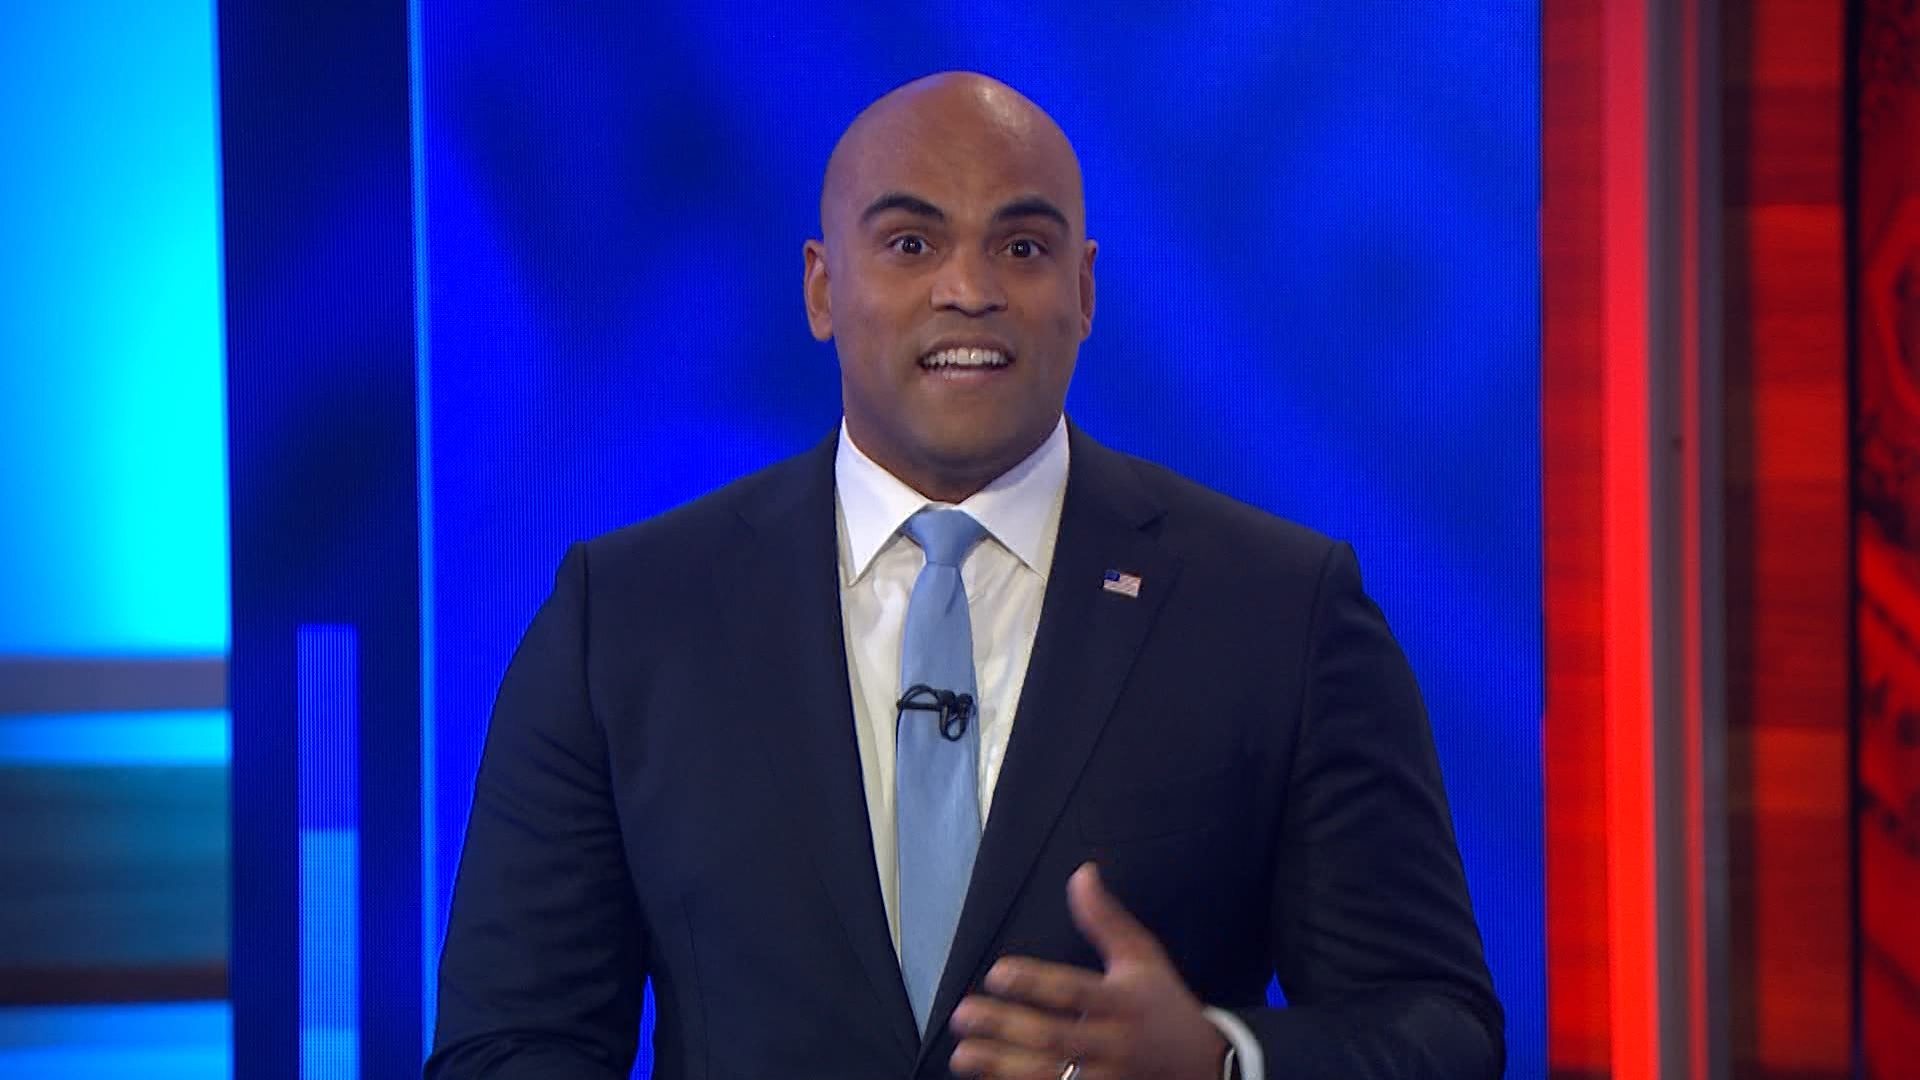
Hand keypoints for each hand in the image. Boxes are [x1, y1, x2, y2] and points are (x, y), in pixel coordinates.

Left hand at [948, 863, 1227, 1079]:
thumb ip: (1106, 920)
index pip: (1074, 991)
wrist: (1206, 1067)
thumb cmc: (1165, 1007)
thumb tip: (1081, 874)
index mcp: (1122, 1002)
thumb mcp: (1143, 958)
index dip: (1034, 983)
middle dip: (1005, 1028)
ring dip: (1002, 1068)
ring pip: (1050, 1076)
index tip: (996, 973)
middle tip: (963, 1015)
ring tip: (963, 1056)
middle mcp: (1114, 1043)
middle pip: (1054, 1037)